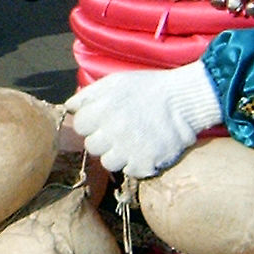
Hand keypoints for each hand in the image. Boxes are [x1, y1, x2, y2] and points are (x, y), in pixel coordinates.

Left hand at [64, 61, 223, 177]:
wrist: (185, 99)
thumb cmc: (148, 88)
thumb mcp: (115, 82)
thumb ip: (88, 96)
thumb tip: (68, 108)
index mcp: (102, 109)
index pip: (80, 126)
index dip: (91, 124)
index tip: (103, 120)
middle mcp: (112, 131)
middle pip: (92, 147)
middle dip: (103, 140)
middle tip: (120, 131)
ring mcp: (128, 150)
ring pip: (108, 163)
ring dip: (118, 155)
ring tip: (133, 141)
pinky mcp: (145, 164)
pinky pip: (130, 171)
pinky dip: (137, 163)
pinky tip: (146, 148)